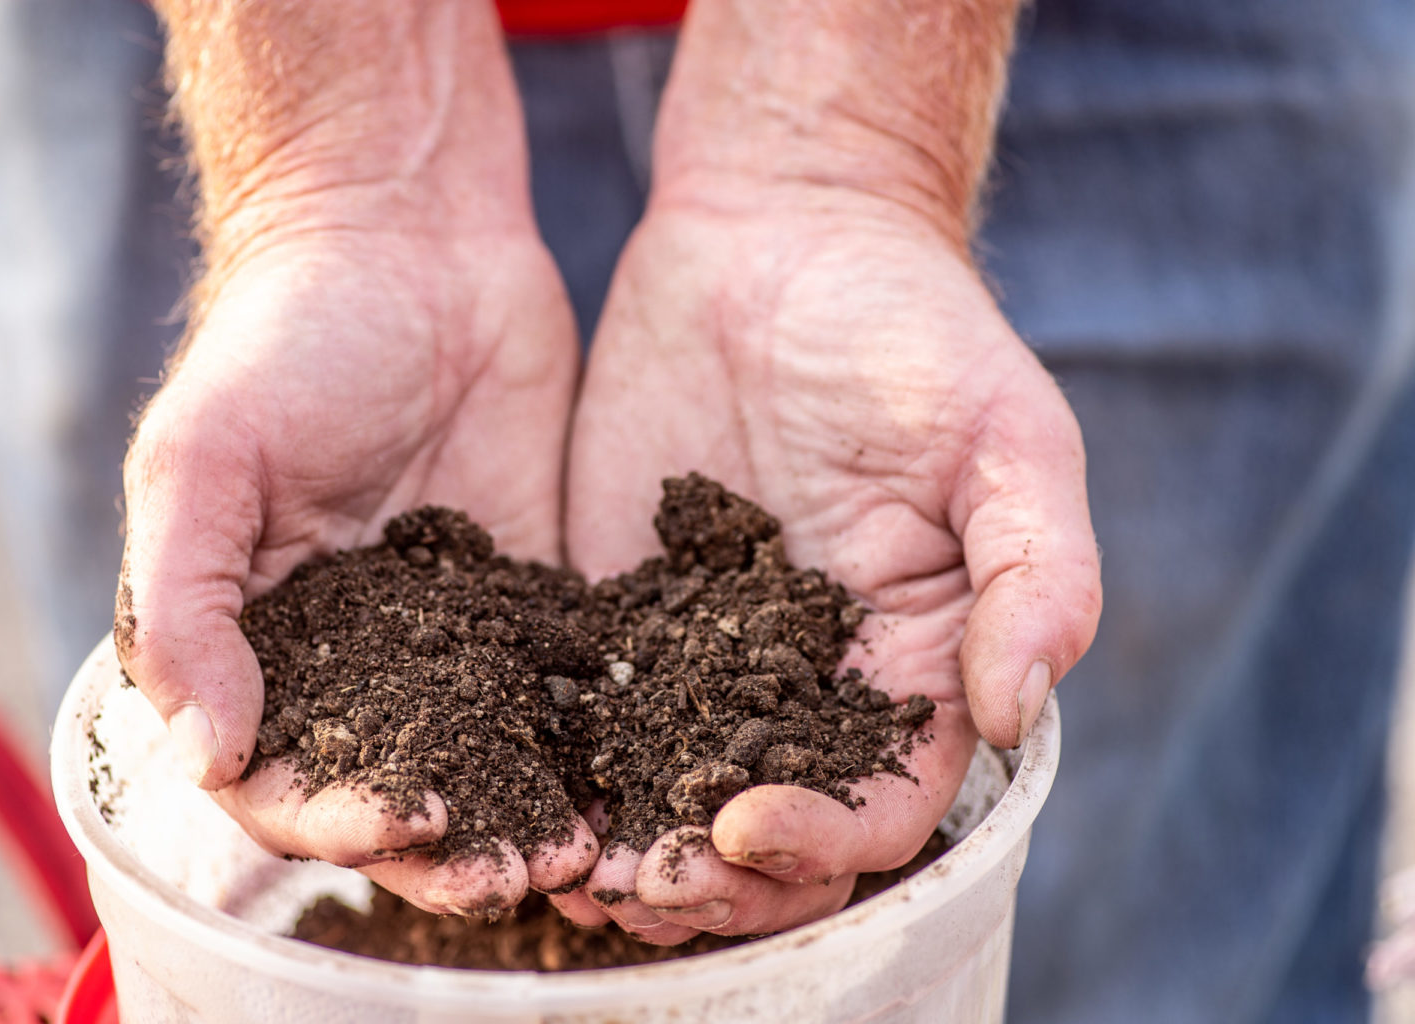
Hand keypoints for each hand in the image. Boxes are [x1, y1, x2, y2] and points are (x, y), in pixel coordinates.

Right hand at [115, 225, 596, 914]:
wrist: (409, 240)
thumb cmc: (280, 340)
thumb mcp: (202, 460)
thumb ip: (188, 607)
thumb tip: (206, 755)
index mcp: (260, 649)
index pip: (290, 778)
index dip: (341, 818)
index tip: (414, 826)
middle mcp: (356, 662)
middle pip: (399, 792)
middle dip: (455, 848)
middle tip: (523, 874)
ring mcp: (450, 634)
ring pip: (490, 759)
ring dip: (529, 815)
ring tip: (589, 852)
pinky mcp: (533, 594)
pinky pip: (561, 685)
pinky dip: (591, 741)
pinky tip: (639, 774)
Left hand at [558, 188, 1101, 941]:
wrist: (780, 238)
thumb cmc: (915, 331)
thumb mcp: (1006, 436)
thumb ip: (1035, 572)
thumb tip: (1016, 714)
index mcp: (911, 672)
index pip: (878, 804)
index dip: (821, 839)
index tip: (744, 827)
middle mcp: (807, 687)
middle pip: (765, 831)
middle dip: (707, 877)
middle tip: (638, 882)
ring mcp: (704, 657)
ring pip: (666, 793)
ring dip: (625, 845)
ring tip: (566, 867)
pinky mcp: (616, 610)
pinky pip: (587, 709)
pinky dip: (558, 764)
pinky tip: (511, 785)